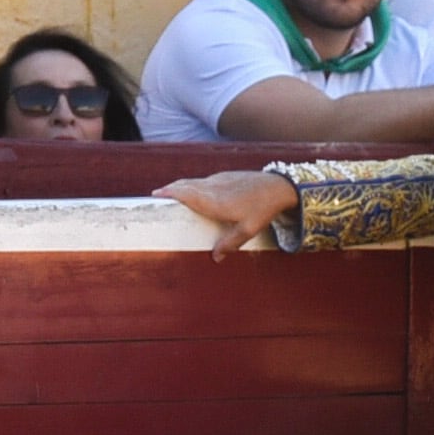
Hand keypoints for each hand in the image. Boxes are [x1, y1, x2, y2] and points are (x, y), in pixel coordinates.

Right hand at [157, 170, 298, 259]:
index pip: (187, 194)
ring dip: (180, 186)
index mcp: (215, 201)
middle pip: (185, 185)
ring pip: (193, 181)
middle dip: (170, 189)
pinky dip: (192, 185)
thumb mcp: (248, 230)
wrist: (277, 186)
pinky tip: (194, 191)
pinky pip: (202, 180)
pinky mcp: (225, 176)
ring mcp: (219, 180)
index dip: (170, 193)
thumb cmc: (262, 208)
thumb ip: (230, 243)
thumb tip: (215, 257)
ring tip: (170, 193)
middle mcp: (213, 187)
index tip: (156, 195)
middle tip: (157, 195)